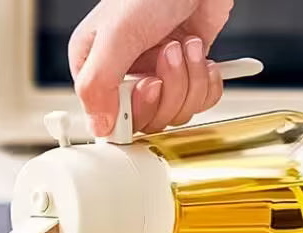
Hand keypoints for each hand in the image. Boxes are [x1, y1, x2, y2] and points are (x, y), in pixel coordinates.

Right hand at [70, 0, 232, 135]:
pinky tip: (201, 55)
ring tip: (186, 46)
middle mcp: (125, 76)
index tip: (148, 86)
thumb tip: (98, 127)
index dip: (134, 112)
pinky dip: (206, 81)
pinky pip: (198, 102)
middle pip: (147, 120)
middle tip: (169, 56)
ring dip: (189, 80)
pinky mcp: (185, 74)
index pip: (110, 119)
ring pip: (175, 113)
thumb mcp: (116, 35)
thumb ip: (98, 84)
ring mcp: (157, 76)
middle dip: (168, 91)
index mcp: (95, 68)